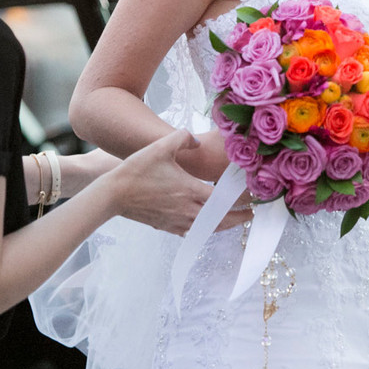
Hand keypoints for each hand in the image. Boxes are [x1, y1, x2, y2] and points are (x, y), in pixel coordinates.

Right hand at [113, 130, 247, 234]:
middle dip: (240, 216)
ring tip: (235, 220)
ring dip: (225, 225)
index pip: (226, 199)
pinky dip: (206, 228)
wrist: (112, 195)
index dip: (243, 199)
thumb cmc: (137, 170)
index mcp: (191, 191)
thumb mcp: (161, 146)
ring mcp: (178, 222)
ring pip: (210, 228)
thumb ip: (184, 137)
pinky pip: (194, 231)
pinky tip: (207, 223)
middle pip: (223, 219)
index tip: (256, 197)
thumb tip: (197, 140)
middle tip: (252, 213)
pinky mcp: (168, 227)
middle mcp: (188, 210)